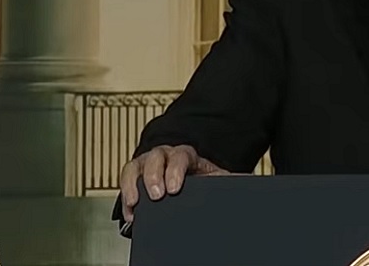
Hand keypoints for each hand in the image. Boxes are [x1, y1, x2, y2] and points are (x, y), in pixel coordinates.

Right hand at [118, 144, 232, 222]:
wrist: (195, 184)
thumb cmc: (205, 181)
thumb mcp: (216, 180)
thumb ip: (225, 179)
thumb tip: (242, 181)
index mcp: (187, 156)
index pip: (181, 156)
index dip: (176, 170)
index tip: (175, 188)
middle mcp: (166, 156)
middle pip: (155, 157)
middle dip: (154, 176)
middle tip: (157, 196)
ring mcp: (149, 165)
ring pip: (136, 165)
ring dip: (133, 184)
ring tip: (135, 203)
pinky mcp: (137, 179)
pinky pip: (127, 181)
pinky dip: (126, 196)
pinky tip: (131, 212)